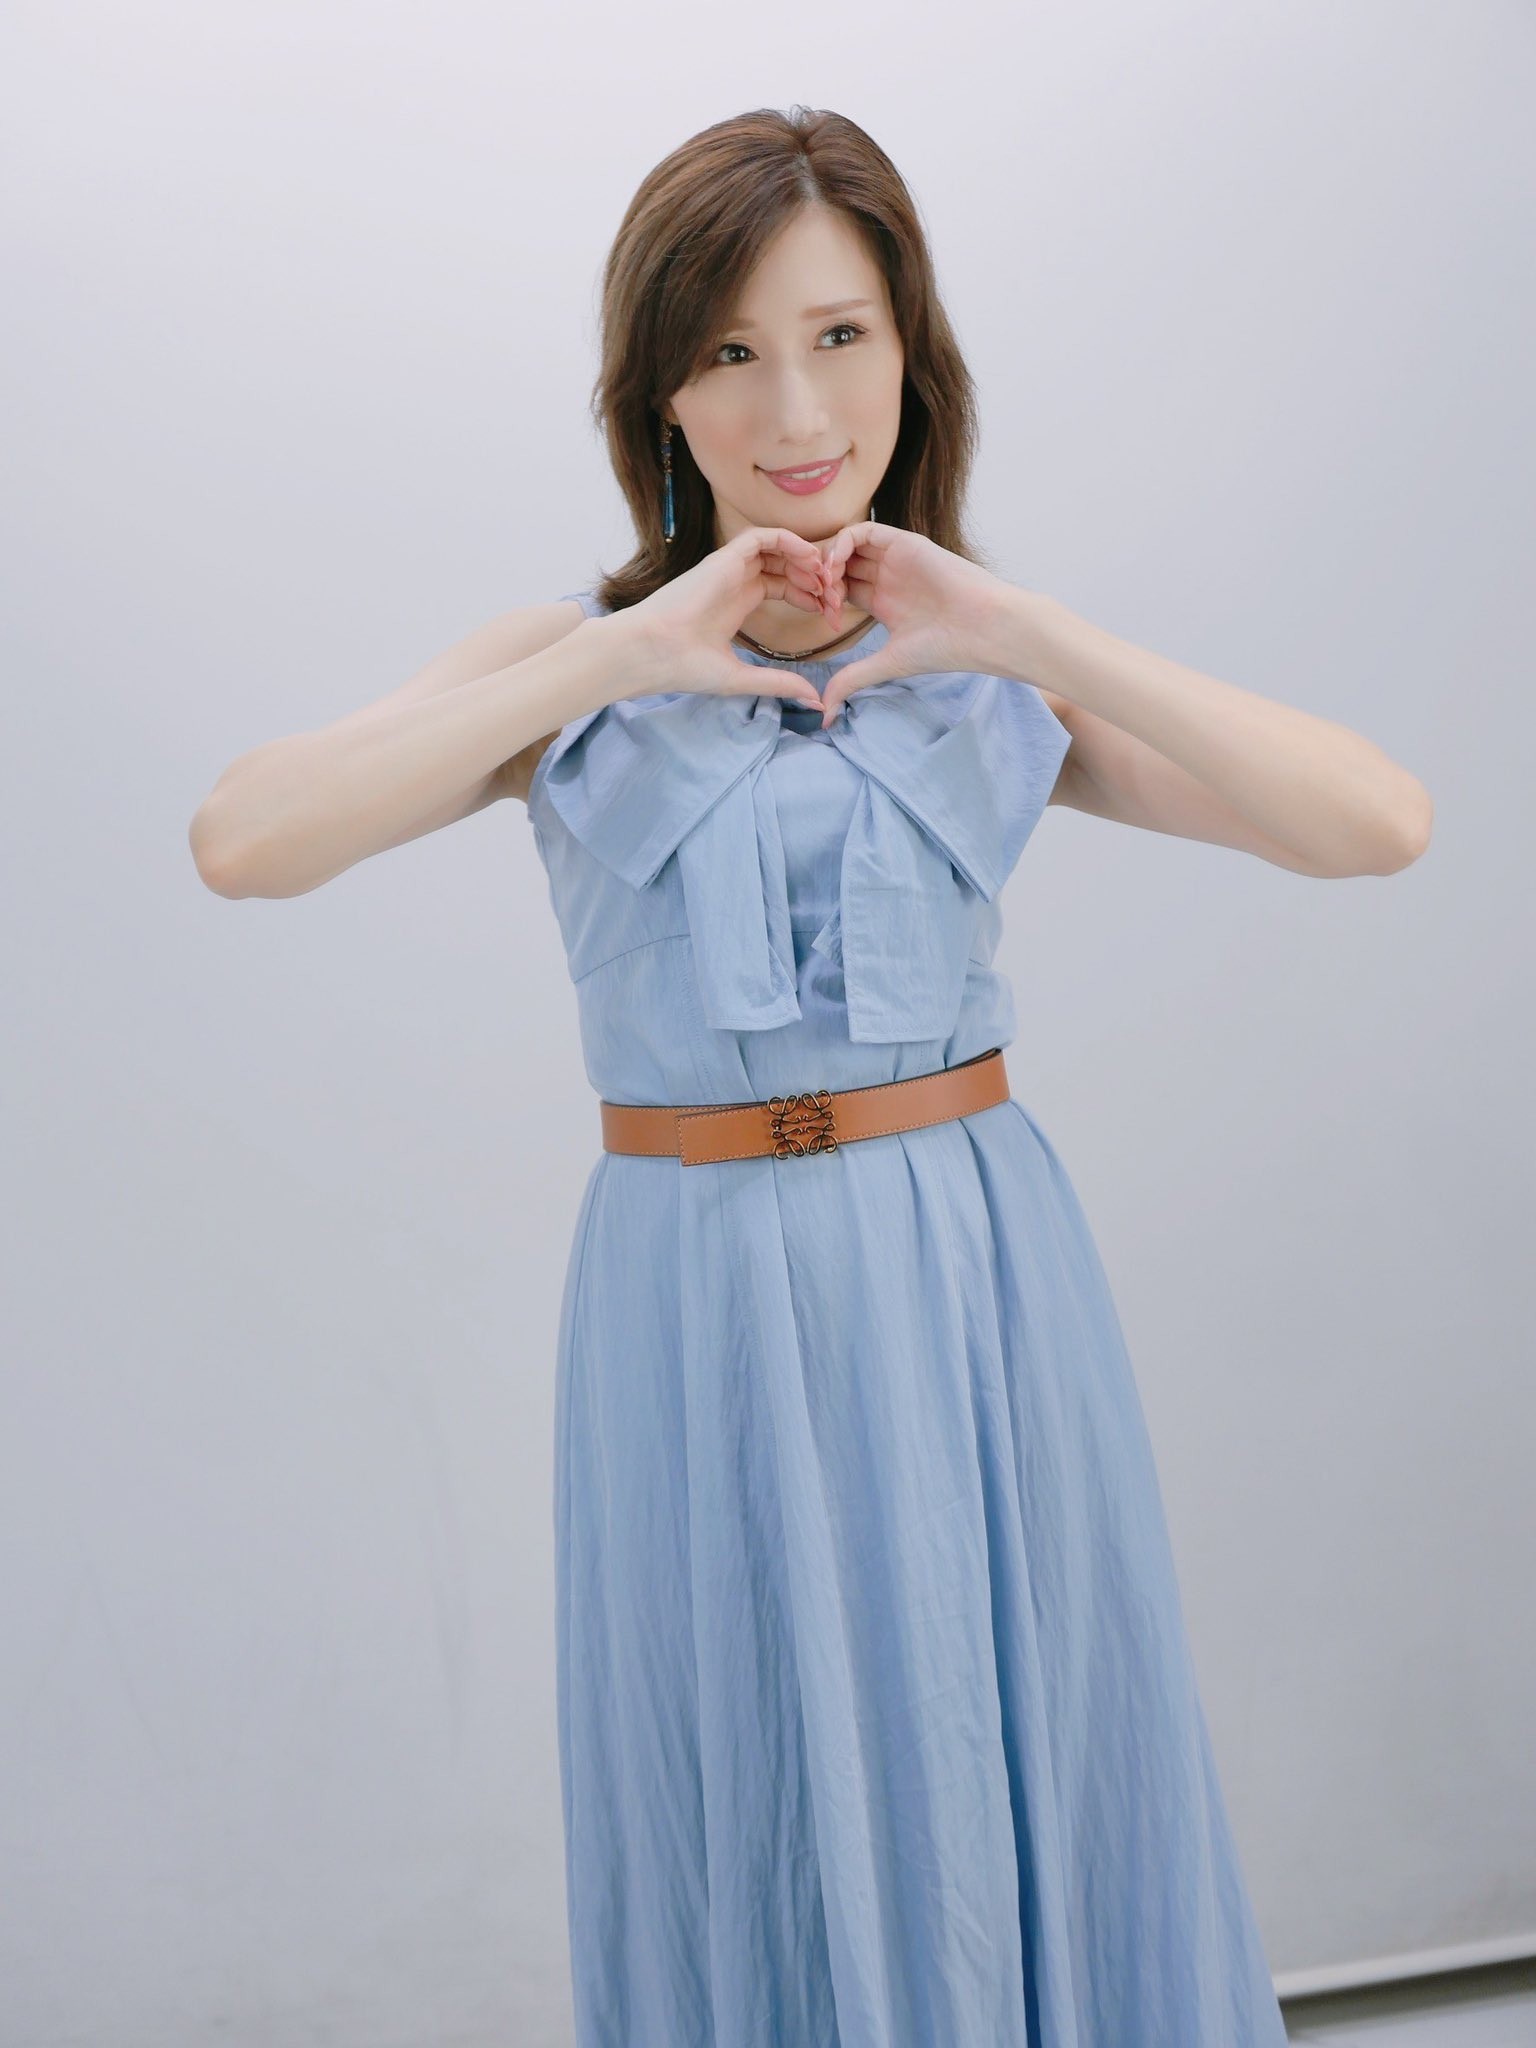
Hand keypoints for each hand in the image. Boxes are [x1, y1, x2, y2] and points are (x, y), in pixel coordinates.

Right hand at [619, 527, 829, 708]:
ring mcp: (729, 569)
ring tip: (825, 576)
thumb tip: (816, 701)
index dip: (808, 595)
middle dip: (813, 576)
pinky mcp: (723, 559)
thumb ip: (780, 683)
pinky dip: (788, 540)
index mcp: (737, 604)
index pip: (781, 585)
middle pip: (783, 565)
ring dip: (805, 556)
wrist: (653, 654)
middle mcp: (734, 582)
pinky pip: (761, 537)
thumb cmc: (685, 668)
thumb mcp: (743, 678)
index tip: (828, 614)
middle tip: (834, 595)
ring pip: (776, 547)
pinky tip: (808, 558)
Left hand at [808, 523, 1004, 722]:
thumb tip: (825, 715)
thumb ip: (852, 680)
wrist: (982, 628)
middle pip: (840, 566)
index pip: (842, 590)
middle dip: (822, 580)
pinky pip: (863, 530)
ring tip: (828, 584)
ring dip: (828, 561)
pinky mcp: (903, 543)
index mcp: (885, 602)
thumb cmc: (945, 648)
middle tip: (822, 600)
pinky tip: (837, 567)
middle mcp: (888, 578)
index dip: (826, 602)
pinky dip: (842, 543)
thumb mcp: (887, 664)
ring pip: (847, 545)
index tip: (828, 621)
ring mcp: (895, 559)